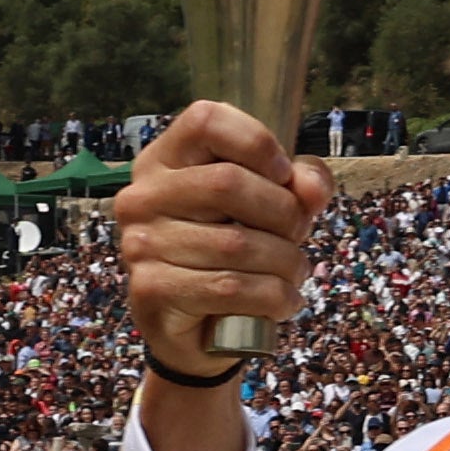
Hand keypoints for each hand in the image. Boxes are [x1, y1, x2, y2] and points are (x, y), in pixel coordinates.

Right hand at [112, 101, 333, 450]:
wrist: (199, 331)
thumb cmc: (236, 253)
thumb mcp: (274, 208)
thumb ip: (299, 185)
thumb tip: (310, 187)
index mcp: (166, 159)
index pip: (206, 120)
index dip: (257, 142)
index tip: (283, 174)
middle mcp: (143, 195)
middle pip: (228, 182)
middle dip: (283, 213)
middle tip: (296, 235)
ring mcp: (139, 243)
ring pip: (236, 243)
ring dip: (286, 262)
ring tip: (294, 273)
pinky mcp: (150, 289)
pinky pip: (231, 288)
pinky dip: (274, 297)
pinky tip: (283, 300)